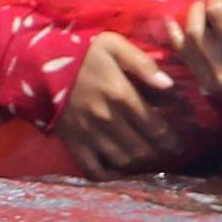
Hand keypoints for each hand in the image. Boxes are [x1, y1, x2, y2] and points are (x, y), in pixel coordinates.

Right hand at [56, 28, 207, 177]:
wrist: (39, 64)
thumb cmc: (83, 52)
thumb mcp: (115, 46)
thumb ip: (143, 64)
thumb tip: (170, 85)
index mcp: (121, 95)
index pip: (155, 126)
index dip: (172, 138)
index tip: (182, 142)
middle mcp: (107, 120)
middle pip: (142, 147)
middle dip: (162, 153)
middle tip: (172, 153)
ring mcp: (89, 134)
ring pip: (123, 160)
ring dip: (142, 164)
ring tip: (153, 161)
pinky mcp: (73, 143)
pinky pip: (94, 168)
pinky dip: (111, 175)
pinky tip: (122, 171)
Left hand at [157, 0, 221, 103]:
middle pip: (217, 13)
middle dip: (216, 0)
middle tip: (219, 2)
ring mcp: (218, 70)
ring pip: (195, 30)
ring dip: (195, 11)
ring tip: (201, 8)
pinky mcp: (202, 78)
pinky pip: (180, 48)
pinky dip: (173, 30)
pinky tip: (174, 19)